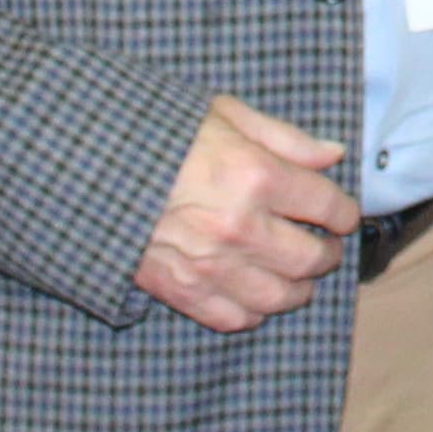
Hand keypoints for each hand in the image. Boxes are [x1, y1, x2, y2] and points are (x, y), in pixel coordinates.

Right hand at [131, 96, 359, 333]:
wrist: (88, 166)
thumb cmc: (159, 133)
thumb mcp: (225, 114)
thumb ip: (286, 138)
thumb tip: (334, 154)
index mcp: (256, 175)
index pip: (329, 207)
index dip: (344, 214)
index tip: (341, 215)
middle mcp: (239, 225)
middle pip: (311, 259)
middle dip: (326, 254)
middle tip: (323, 247)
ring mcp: (210, 264)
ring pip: (279, 296)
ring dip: (298, 289)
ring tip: (297, 276)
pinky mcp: (180, 290)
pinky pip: (234, 317)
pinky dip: (253, 311)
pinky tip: (256, 295)